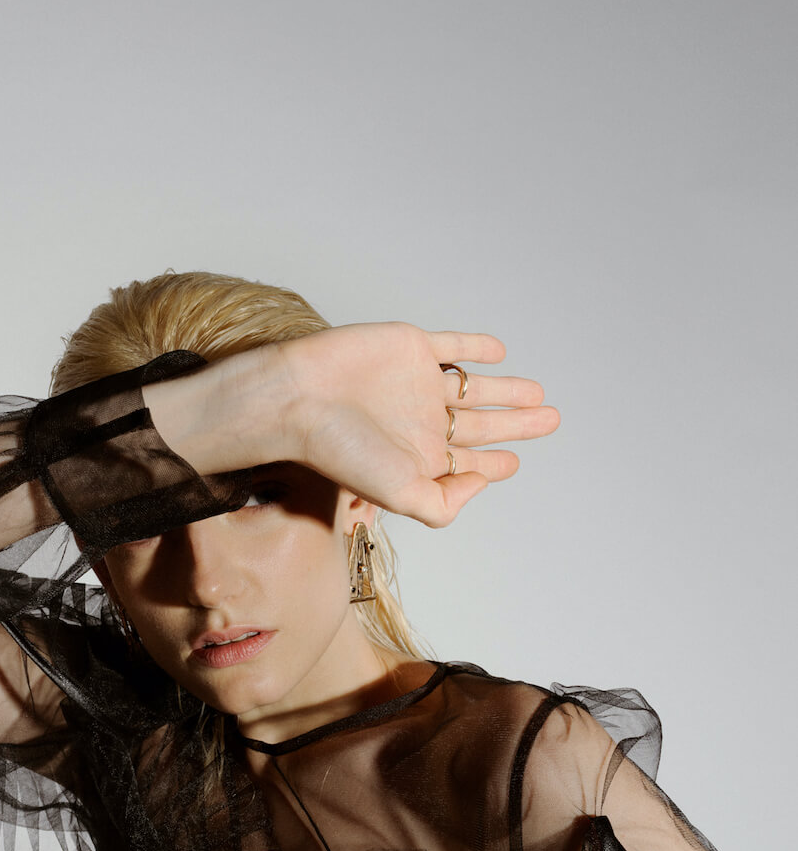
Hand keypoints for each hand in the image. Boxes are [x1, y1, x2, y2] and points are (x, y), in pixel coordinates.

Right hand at [145, 322, 558, 526]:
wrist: (300, 398)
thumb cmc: (341, 452)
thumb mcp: (401, 496)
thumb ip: (445, 503)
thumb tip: (481, 482)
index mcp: (420, 457)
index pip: (467, 463)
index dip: (493, 465)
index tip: (512, 464)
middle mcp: (421, 421)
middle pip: (480, 425)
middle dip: (516, 425)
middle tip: (550, 420)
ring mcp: (418, 383)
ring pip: (474, 388)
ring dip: (507, 390)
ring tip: (538, 394)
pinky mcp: (411, 348)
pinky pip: (451, 347)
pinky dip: (475, 349)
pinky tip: (497, 353)